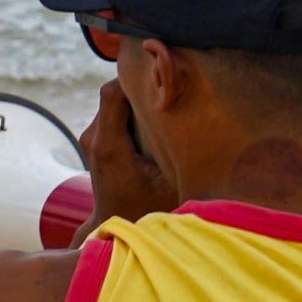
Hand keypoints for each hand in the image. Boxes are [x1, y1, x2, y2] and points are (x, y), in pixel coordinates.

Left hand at [80, 80, 175, 226]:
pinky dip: (132, 111)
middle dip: (140, 87)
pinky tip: (156, 120)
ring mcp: (92, 138)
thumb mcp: (170, 186)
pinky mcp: (96, 140)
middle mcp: (94, 137)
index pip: (112, 93)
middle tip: (171, 87)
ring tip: (166, 104)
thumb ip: (180, 158)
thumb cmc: (144, 209)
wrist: (112, 225)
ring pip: (114, 101)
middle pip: (113, 93)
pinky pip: (113, 113)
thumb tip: (209, 132)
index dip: (134, 79)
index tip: (163, 76)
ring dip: (137, 100)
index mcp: (109, 145)